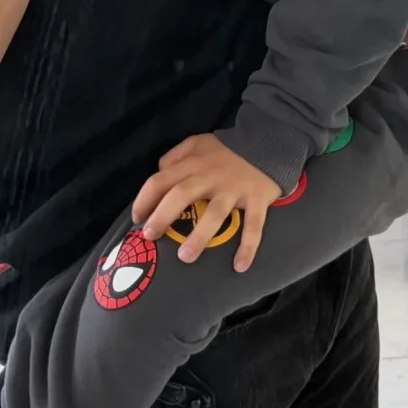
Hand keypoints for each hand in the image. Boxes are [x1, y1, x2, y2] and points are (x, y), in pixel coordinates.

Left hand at [132, 134, 281, 271]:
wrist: (270, 140)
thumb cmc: (228, 148)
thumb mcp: (197, 143)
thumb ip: (176, 156)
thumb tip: (159, 174)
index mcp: (193, 163)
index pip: (160, 180)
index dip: (144, 200)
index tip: (137, 218)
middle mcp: (210, 177)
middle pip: (181, 195)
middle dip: (162, 217)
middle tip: (150, 237)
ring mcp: (234, 190)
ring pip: (214, 213)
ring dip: (199, 236)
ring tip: (185, 257)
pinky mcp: (257, 199)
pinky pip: (254, 225)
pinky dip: (248, 246)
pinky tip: (240, 266)